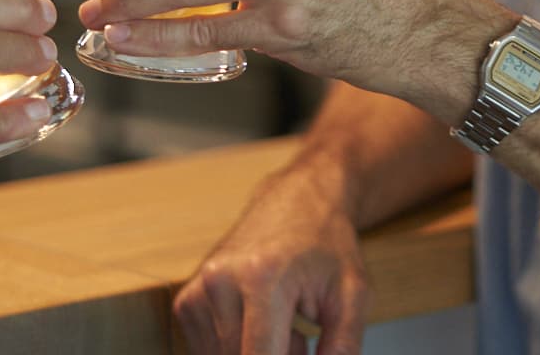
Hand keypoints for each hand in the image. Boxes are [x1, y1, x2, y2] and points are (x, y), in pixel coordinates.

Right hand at [174, 152, 369, 354]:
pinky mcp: (187, 300)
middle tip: (300, 338)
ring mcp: (198, 289)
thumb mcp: (353, 294)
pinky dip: (235, 349)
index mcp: (263, 278)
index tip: (298, 353)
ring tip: (283, 324)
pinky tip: (258, 322)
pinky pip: (207, 351)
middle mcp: (221, 281)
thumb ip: (342, 347)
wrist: (299, 200)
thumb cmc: (327, 245)